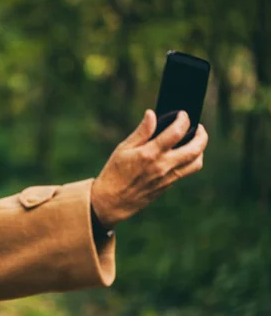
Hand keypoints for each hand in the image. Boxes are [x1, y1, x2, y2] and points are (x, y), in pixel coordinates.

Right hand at [91, 109, 208, 227]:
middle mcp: (162, 166)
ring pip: (196, 162)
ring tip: (195, 141)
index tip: (182, 115)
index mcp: (149, 154)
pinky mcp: (168, 185)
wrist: (113, 201)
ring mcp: (168, 177)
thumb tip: (151, 114)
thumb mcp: (123, 149)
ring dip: (200, 149)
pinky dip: (191, 160)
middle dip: (202, 135)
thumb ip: (141, 132)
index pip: (176, 132)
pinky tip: (183, 154)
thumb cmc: (114, 172)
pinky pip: (187, 171)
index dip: (183, 120)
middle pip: (195, 149)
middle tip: (199, 127)